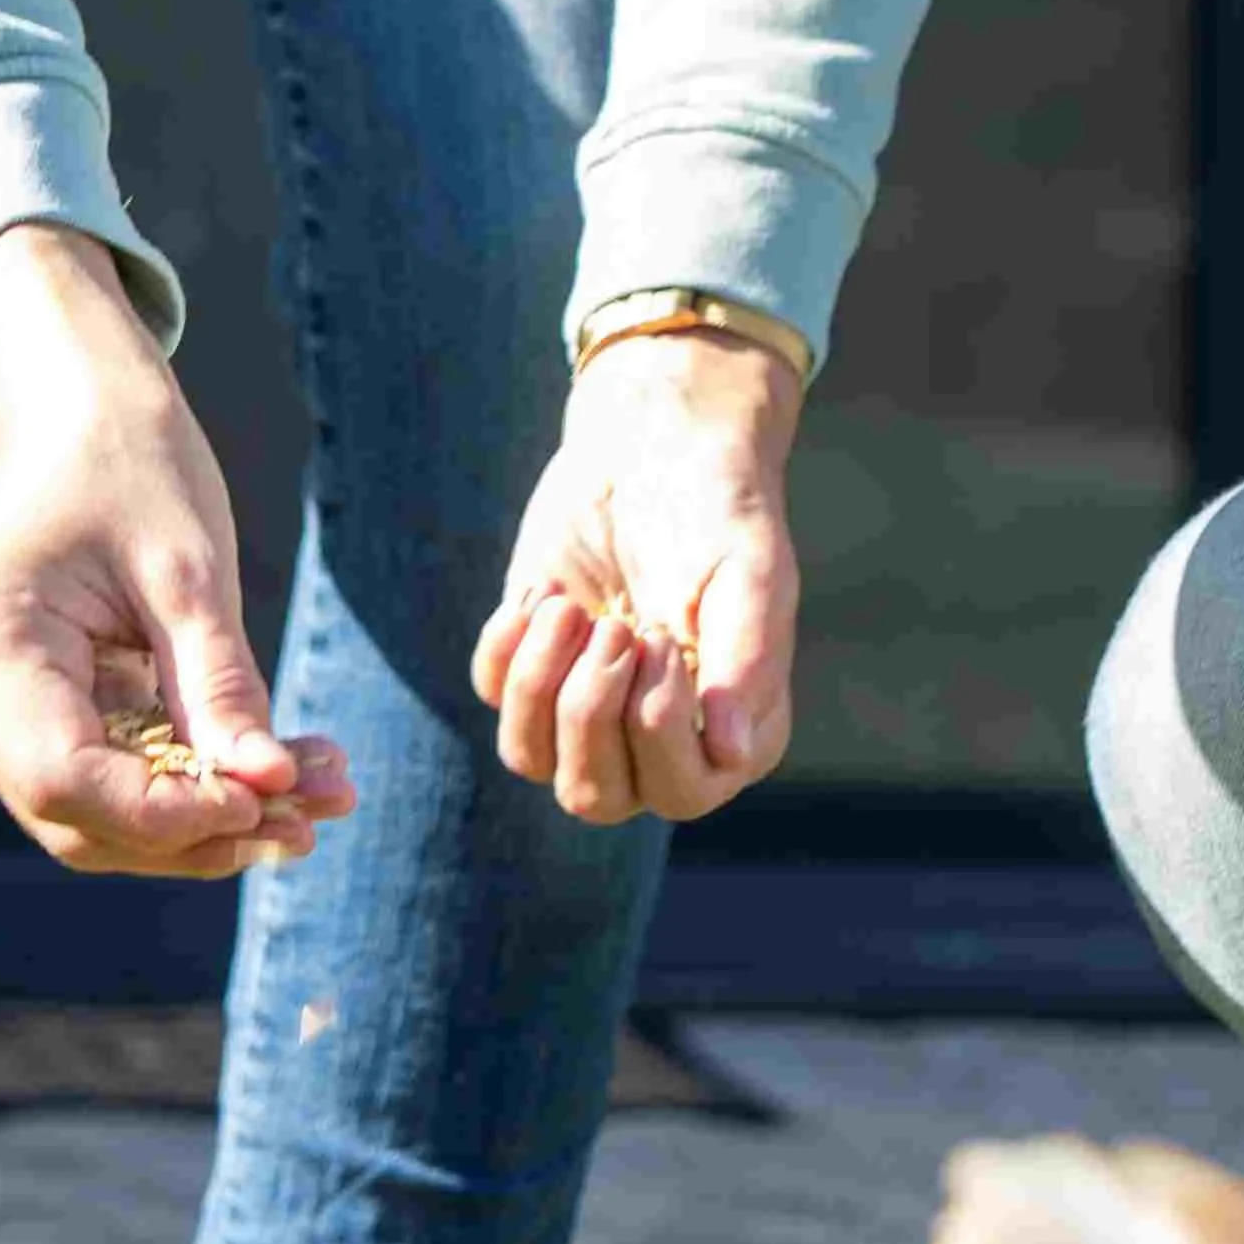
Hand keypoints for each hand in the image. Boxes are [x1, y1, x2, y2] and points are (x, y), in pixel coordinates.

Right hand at [0, 225, 350, 875]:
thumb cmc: (131, 469)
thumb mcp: (191, 570)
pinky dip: (185, 786)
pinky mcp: (11, 723)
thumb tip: (270, 789)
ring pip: (91, 816)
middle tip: (323, 806)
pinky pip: (98, 782)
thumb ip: (220, 684)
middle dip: (202, 827)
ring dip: (206, 820)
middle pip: (77, 814)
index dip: (168, 814)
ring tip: (322, 792)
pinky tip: (278, 771)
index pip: (64, 775)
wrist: (77, 427)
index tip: (274, 804)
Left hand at [475, 325, 804, 823]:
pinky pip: (494, 698)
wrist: (657, 446)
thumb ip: (747, 662)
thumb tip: (732, 752)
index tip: (663, 637)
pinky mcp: (534, 669)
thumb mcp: (750, 576)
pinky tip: (546, 591)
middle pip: (596, 796)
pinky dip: (508, 644)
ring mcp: (591, 713)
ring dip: (540, 679)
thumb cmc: (719, 511)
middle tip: (616, 622)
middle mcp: (662, 743)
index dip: (655, 727)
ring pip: (531, 759)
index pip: (682, 793)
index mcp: (734, 733)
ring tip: (572, 608)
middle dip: (589, 706)